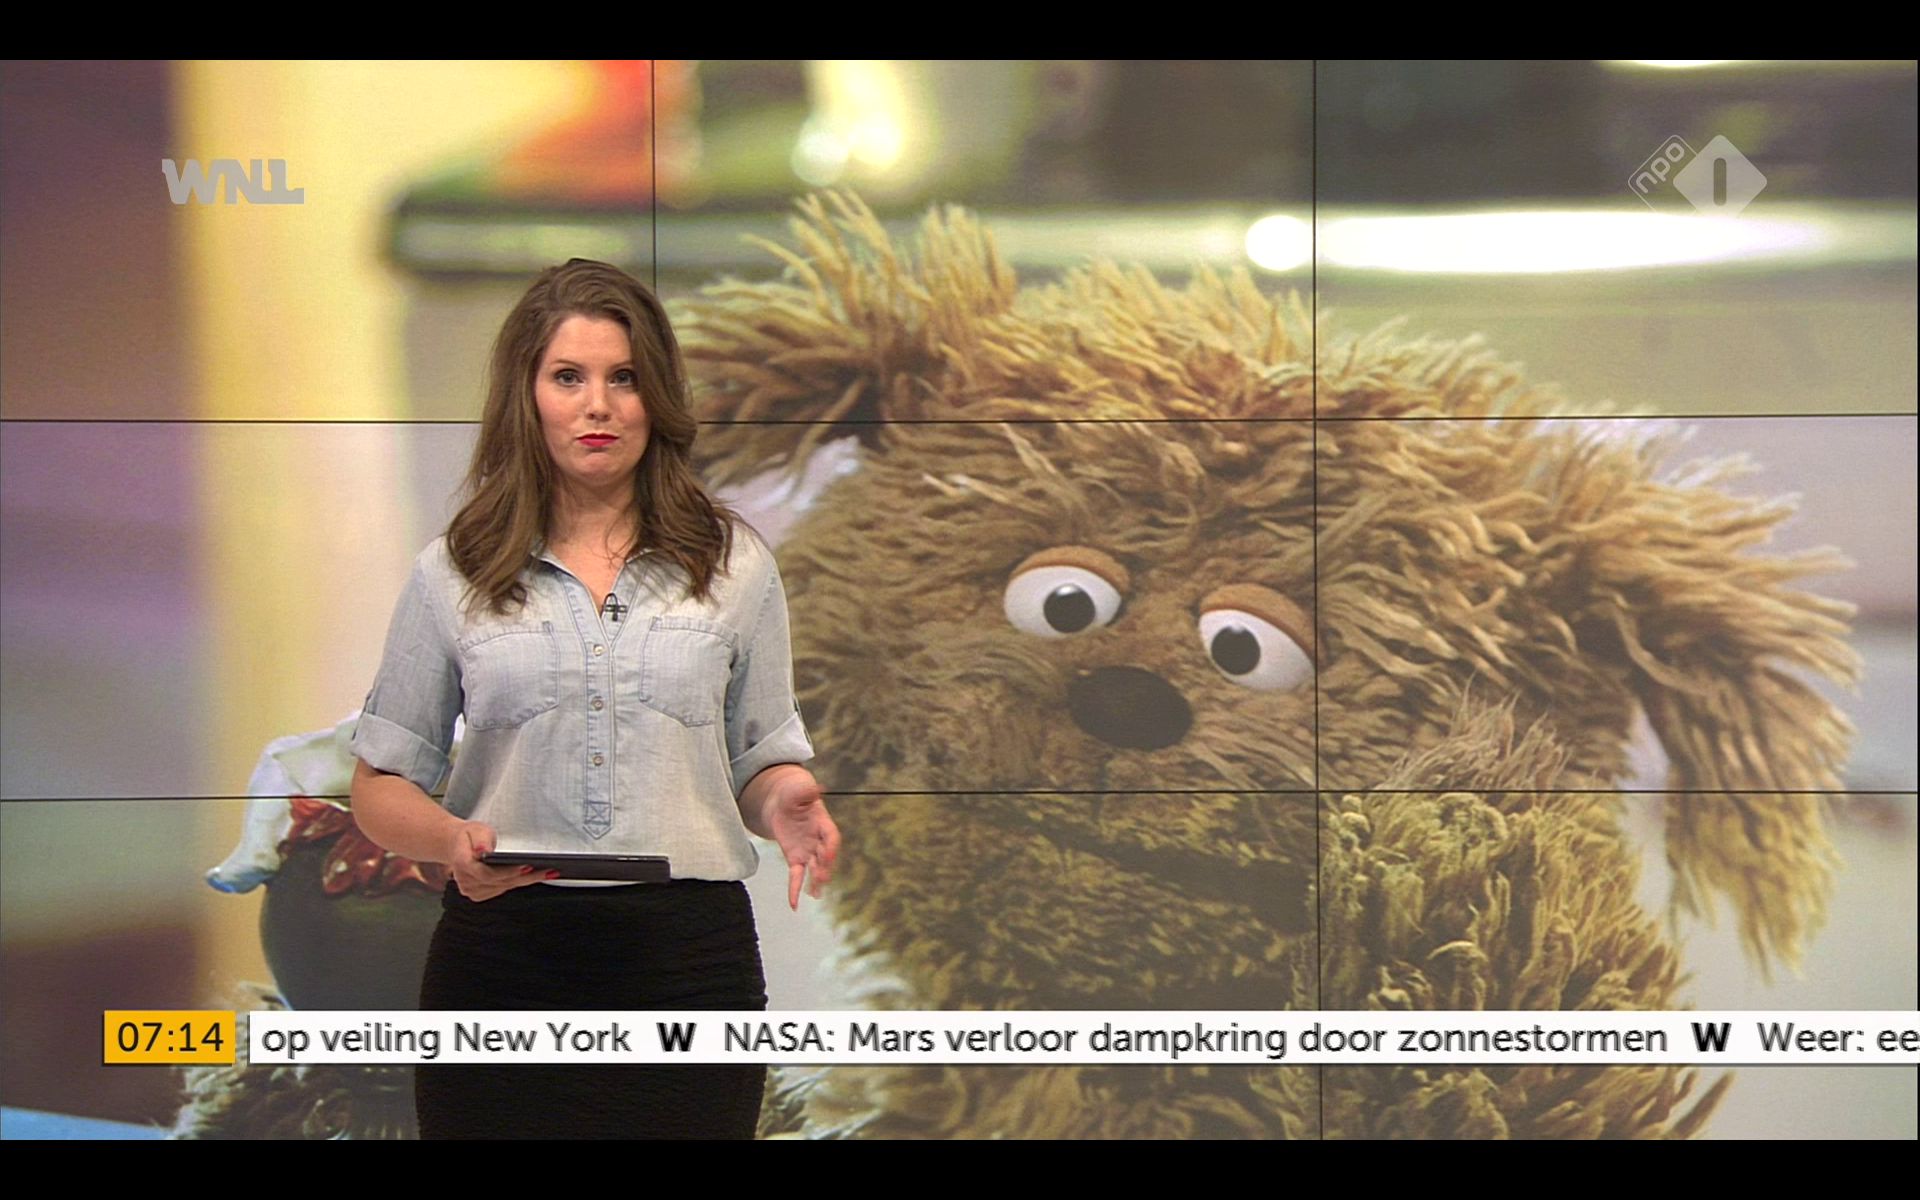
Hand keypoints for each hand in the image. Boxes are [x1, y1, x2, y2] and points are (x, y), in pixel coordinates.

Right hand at [445, 820, 553, 901]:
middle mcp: (466, 881)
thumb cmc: (468, 836)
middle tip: (548, 871)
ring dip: (526, 881)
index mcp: (462, 864)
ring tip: (547, 873)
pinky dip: (518, 882)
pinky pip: (503, 889)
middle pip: (501, 882)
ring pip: (504, 887)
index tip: (527, 866)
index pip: (487, 874)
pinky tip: (534, 876)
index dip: (508, 872)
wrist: (456, 845)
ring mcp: (472, 890)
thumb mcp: (476, 830)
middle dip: (526, 877)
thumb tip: (483, 851)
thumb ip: (481, 840)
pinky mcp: (480, 894)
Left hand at [761, 767, 839, 910]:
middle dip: (824, 866)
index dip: (830, 846)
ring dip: (815, 880)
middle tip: (821, 877)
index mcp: (824, 824)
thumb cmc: (794, 794)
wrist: (784, 803)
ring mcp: (808, 851)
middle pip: (825, 856)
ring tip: (815, 893)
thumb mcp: (798, 790)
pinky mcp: (795, 859)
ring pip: (815, 869)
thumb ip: (806, 791)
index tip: (827, 854)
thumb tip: (815, 786)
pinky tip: (794, 906)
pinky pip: (797, 876)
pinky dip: (795, 890)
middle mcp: (819, 841)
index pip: (831, 837)